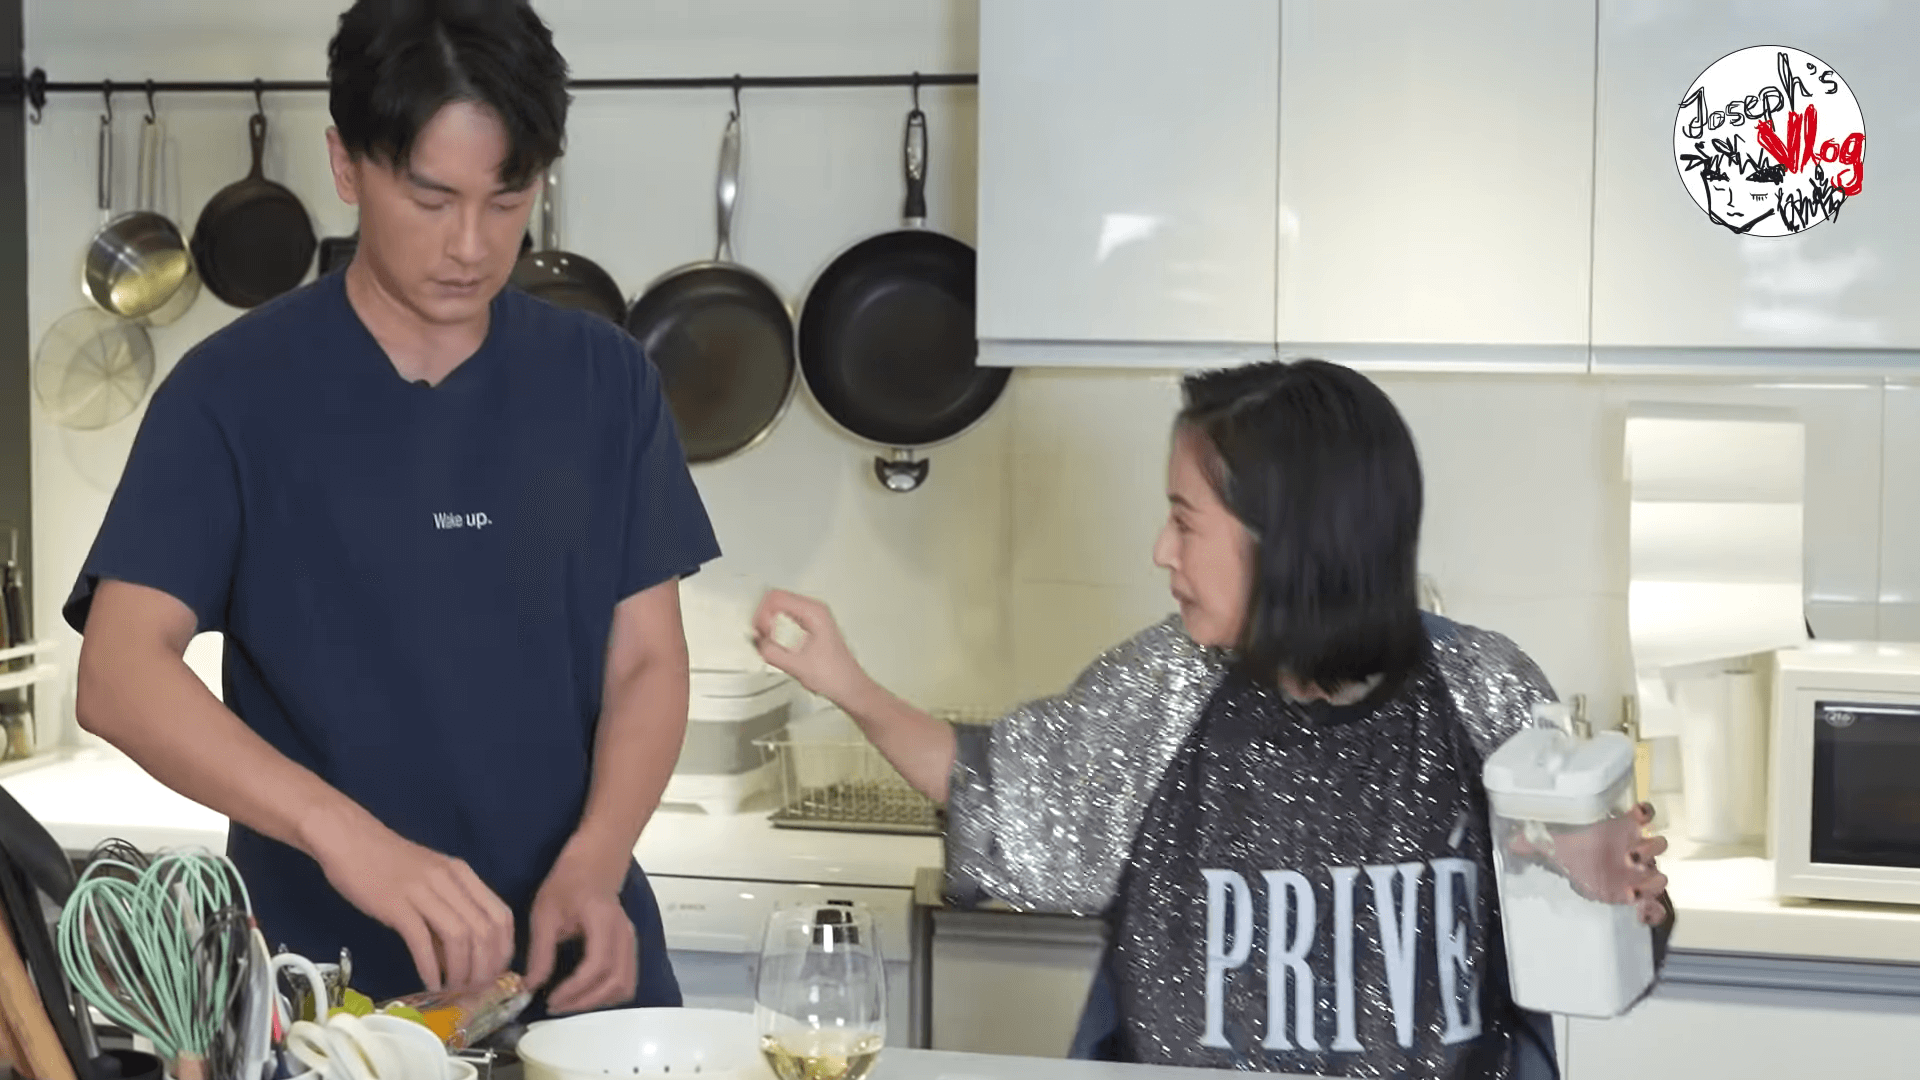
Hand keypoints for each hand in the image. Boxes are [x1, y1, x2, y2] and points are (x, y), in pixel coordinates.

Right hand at [308, 814, 514, 991]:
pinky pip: (422, 941)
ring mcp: (423, 891)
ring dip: (461, 970)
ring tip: (454, 989)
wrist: (350, 840)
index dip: (503, 949)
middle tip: (477, 989)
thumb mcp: (430, 879)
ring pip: (459, 937)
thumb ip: (448, 912)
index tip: (496, 972)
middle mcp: (449, 881)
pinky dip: (430, 967)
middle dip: (485, 966)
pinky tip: (431, 983)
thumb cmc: (389, 862)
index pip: (501, 915)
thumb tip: (461, 956)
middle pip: (484, 930)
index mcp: (462, 874)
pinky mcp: (396, 905)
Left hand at [525, 835, 636, 1014]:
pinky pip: (625, 980)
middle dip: (585, 1001)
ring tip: (569, 1002)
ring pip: (625, 985)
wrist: (595, 862)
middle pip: (616, 982)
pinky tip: (583, 993)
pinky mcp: (629, 947)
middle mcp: (624, 933)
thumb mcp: (545, 913)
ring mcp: (630, 941)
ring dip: (598, 1001)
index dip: (575, 989)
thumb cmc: (568, 882)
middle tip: (555, 1006)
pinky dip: (607, 994)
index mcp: (603, 921)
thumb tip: (530, 986)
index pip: (597, 965)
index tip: (550, 998)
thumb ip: (540, 952)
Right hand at [752, 589, 869, 703]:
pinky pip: (786, 615)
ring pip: (780, 606)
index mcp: (814, 612)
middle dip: (763, 618)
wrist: (849, 686)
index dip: (762, 616)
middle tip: (762, 638)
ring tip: (768, 641)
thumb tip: (757, 641)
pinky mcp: (811, 624)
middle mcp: (815, 609)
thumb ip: (772, 652)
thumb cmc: (833, 676)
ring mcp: (814, 616)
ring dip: (768, 622)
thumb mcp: (796, 666)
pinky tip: (776, 642)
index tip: (763, 634)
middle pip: (776, 598)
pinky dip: (776, 625)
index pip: (776, 597)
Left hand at [1511, 802, 1670, 925]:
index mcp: (1620, 830)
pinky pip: (1655, 905)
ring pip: (1659, 874)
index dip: (1644, 813)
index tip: (1638, 816)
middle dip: (1648, 850)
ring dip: (1652, 880)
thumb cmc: (1572, 850)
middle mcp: (1635, 848)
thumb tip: (1511, 840)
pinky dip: (1653, 911)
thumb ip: (1534, 838)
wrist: (1578, 870)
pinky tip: (1642, 914)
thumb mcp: (1553, 842)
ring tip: (1633, 888)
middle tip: (1629, 857)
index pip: (1643, 814)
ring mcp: (1638, 873)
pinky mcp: (1635, 896)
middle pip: (1656, 844)